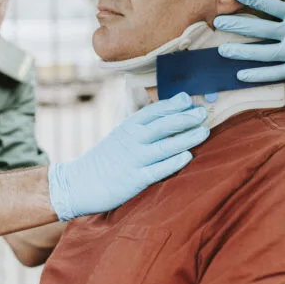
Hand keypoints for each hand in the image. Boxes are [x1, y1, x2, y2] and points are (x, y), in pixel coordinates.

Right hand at [48, 92, 208, 220]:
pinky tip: (187, 156)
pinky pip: (157, 170)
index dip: (172, 104)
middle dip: (185, 118)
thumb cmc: (107, 158)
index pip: (154, 111)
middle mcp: (132, 140)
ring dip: (186, 138)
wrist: (80, 184)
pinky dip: (173, 163)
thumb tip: (171, 114)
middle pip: (162, 125)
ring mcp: (134, 160)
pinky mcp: (134, 180)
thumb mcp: (121, 135)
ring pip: (164, 146)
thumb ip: (143, 126)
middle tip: (203, 113)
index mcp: (128, 127)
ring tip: (204, 131)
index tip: (189, 99)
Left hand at [214, 0, 284, 103]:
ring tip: (222, 51)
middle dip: (237, 26)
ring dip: (240, 52)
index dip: (253, 0)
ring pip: (262, 52)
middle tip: (218, 23)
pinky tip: (241, 75)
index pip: (272, 6)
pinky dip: (257, 75)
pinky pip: (274, 74)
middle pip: (260, 29)